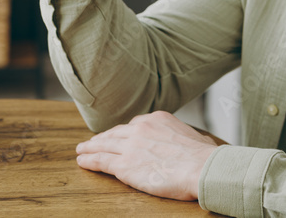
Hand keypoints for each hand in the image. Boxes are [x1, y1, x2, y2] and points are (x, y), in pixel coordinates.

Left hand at [75, 111, 217, 201]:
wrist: (200, 167)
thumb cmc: (204, 157)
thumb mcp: (197, 137)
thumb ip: (187, 138)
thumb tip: (199, 143)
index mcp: (158, 119)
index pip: (135, 124)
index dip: (124, 132)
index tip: (118, 136)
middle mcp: (141, 128)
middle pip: (116, 133)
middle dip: (103, 137)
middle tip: (91, 141)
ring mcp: (131, 146)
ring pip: (104, 145)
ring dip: (90, 147)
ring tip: (81, 150)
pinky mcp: (124, 166)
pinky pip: (101, 161)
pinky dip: (89, 160)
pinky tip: (82, 161)